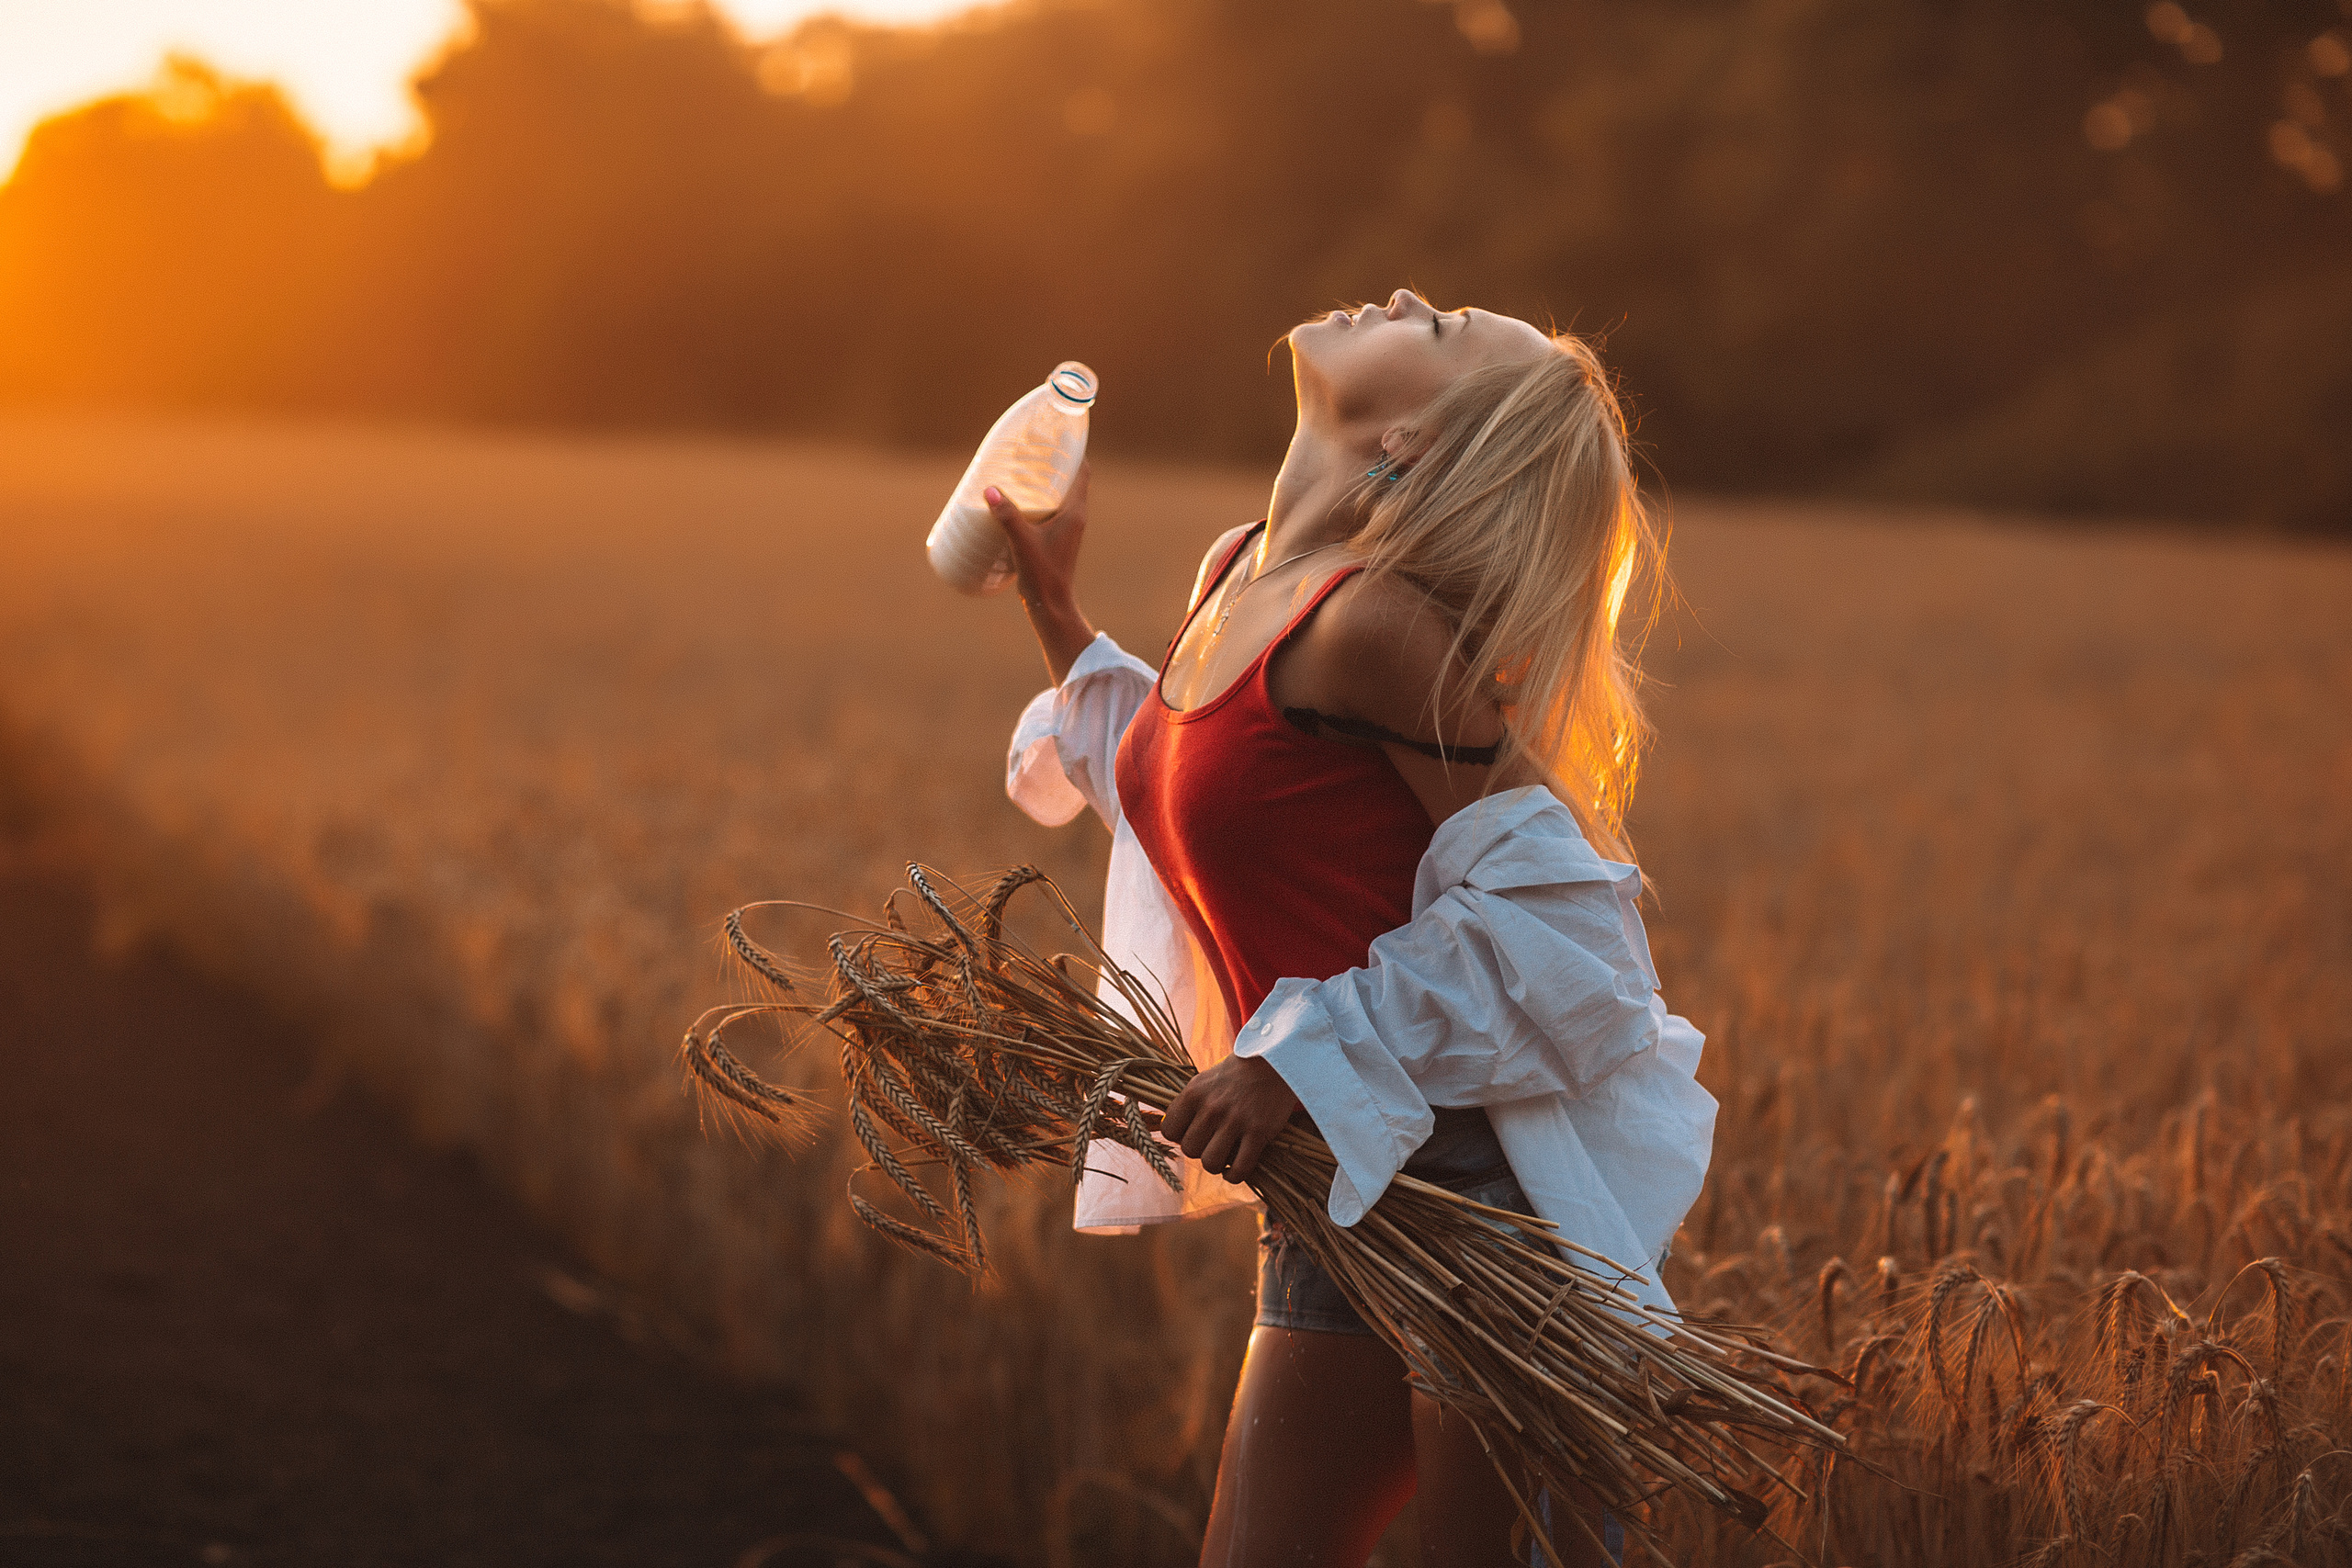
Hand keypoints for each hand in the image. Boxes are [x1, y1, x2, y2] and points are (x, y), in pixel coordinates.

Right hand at [987, 464, 1094, 681]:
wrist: (1052, 605)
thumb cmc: (1043, 574)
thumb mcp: (1022, 542)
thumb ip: (1007, 515)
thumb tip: (988, 489)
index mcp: (1075, 512)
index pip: (1081, 471)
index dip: (1072, 450)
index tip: (1054, 435)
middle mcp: (1075, 516)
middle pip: (1068, 478)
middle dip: (1050, 461)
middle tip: (1027, 448)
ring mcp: (1066, 527)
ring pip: (1057, 493)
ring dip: (1042, 479)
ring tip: (1019, 468)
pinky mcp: (1055, 537)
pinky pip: (1048, 508)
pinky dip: (1036, 497)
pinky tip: (1015, 499)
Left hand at [1160, 1053, 1300, 1184]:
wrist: (1274, 1063)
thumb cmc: (1235, 1075)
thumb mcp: (1204, 1081)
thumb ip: (1188, 1105)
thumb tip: (1173, 1135)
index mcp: (1194, 1093)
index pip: (1169, 1131)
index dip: (1179, 1136)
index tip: (1191, 1132)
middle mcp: (1212, 1107)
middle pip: (1189, 1150)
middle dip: (1198, 1150)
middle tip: (1210, 1143)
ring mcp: (1236, 1121)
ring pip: (1210, 1163)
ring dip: (1215, 1165)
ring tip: (1222, 1157)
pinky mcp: (1258, 1132)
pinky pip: (1239, 1169)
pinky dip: (1234, 1176)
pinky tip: (1234, 1170)